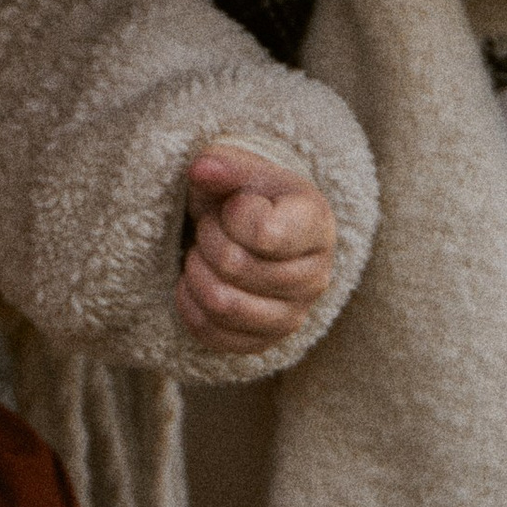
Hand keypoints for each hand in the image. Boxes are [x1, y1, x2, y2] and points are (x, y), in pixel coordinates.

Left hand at [179, 145, 338, 349]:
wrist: (253, 230)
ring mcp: (293, 316)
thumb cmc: (248, 196)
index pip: (263, 233)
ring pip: (221, 305)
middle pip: (234, 266)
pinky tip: (195, 282)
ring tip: (203, 254)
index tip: (234, 205)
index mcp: (316, 224)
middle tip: (212, 227)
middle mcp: (316, 277)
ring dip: (196, 272)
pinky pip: (211, 334)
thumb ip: (223, 164)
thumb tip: (202, 169)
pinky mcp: (265, 342)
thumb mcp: (240, 169)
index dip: (231, 215)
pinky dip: (189, 304)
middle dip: (207, 239)